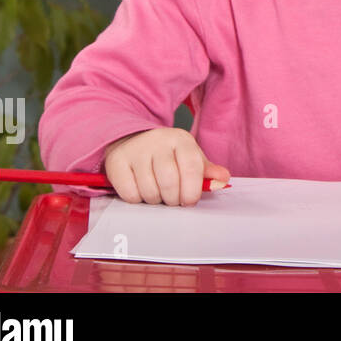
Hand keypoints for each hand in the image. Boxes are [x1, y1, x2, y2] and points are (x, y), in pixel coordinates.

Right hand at [103, 127, 230, 205]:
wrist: (132, 140)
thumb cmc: (167, 154)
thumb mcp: (189, 157)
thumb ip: (207, 171)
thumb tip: (223, 180)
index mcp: (181, 139)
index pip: (191, 167)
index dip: (192, 190)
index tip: (189, 201)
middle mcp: (158, 141)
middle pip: (169, 182)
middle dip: (173, 199)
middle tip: (172, 200)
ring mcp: (136, 151)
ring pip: (149, 191)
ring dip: (155, 200)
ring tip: (157, 193)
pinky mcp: (116, 162)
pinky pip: (130, 193)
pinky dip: (137, 199)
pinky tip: (141, 190)